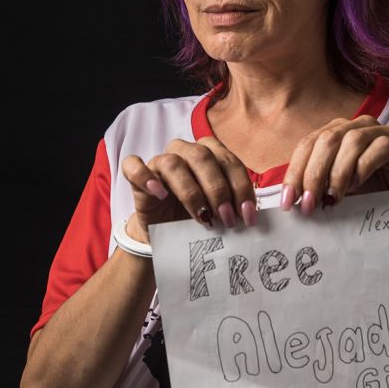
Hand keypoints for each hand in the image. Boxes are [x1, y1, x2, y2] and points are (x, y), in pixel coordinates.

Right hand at [121, 137, 258, 242]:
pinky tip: (160, 195)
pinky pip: (134, 166)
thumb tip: (253, 215)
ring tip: (202, 218)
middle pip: (203, 157)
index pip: (229, 161)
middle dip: (219, 190)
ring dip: (191, 192)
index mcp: (211, 154)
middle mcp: (185, 152)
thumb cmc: (197, 218)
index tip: (247, 216)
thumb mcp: (220, 212)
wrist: (165, 235)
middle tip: (227, 219)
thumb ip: (235, 206)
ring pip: (174, 163)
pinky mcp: (136, 177)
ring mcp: (160, 162)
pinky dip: (146, 177)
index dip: (241, 187)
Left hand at [280, 115, 388, 241]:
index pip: (308, 144)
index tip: (288, 202)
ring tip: (333, 198)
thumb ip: (317, 191)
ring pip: (353, 141)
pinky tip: (357, 186)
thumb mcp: (338, 193)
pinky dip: (364, 166)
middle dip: (314, 173)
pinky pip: (382, 147)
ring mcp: (383, 133)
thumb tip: (289, 202)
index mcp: (338, 134)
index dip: (295, 171)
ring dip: (338, 172)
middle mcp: (358, 128)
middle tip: (309, 204)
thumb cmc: (374, 197)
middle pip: (327, 140)